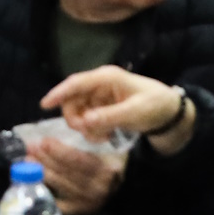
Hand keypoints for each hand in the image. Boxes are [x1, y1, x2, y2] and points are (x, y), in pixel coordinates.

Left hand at [30, 137, 123, 214]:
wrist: (113, 183)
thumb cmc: (106, 159)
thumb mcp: (104, 146)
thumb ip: (87, 140)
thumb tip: (59, 133)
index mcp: (107, 169)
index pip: (80, 160)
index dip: (60, 151)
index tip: (44, 141)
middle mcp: (99, 187)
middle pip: (67, 172)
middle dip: (47, 158)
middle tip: (31, 147)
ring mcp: (89, 201)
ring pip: (61, 185)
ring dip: (43, 171)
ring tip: (29, 159)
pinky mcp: (79, 209)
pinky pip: (58, 201)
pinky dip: (46, 189)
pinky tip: (34, 179)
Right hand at [40, 66, 188, 146]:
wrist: (169, 112)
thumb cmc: (155, 106)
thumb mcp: (135, 113)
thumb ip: (109, 117)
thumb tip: (84, 122)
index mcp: (107, 78)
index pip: (77, 83)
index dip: (59, 92)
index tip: (44, 105)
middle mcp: (100, 84)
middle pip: (73, 99)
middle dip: (76, 118)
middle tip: (89, 133)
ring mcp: (100, 96)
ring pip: (77, 111)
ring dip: (85, 126)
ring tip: (103, 137)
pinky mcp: (101, 107)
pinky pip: (86, 118)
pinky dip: (92, 129)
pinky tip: (105, 135)